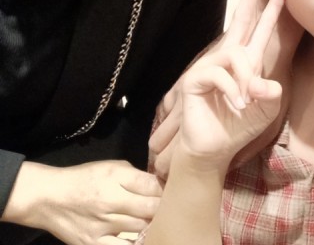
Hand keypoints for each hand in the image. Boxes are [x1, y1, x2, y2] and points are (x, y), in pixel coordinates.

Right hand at [3, 159, 161, 244]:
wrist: (49, 198)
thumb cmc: (85, 178)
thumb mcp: (112, 167)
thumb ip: (136, 176)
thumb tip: (159, 185)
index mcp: (115, 178)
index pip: (152, 186)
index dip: (165, 189)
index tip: (172, 190)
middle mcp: (110, 203)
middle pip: (150, 209)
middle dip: (162, 207)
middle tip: (169, 206)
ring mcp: (101, 227)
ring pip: (140, 229)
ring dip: (150, 225)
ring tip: (153, 221)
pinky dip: (133, 242)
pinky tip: (139, 237)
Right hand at [149, 0, 301, 177]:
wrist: (215, 148)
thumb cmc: (240, 125)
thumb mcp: (265, 108)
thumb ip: (270, 92)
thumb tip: (266, 83)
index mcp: (248, 60)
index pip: (260, 28)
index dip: (270, 8)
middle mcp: (229, 56)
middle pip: (241, 19)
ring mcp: (210, 64)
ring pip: (236, 54)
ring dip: (246, 78)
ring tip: (247, 100)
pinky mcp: (195, 78)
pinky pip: (220, 73)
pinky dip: (233, 91)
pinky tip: (236, 104)